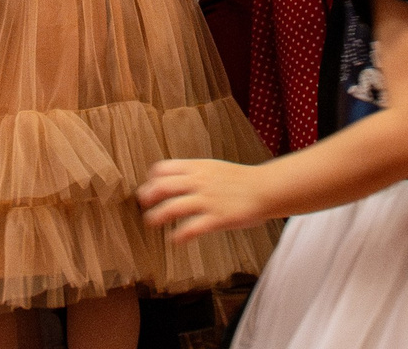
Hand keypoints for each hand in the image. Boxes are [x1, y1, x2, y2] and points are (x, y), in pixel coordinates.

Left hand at [139, 157, 272, 239]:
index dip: (151, 178)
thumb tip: (175, 180)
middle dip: (148, 196)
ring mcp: (207, 200)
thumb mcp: (214, 168)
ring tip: (150, 222)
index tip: (148, 187)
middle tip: (143, 205)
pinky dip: (179, 235)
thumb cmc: (241, 180)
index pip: (163, 168)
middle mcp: (199, 182)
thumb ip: (195, 173)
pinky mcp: (217, 218)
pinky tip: (175, 240)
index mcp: (198, 167)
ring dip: (157, 216)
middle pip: (163, 186)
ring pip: (172, 207)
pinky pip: (191, 228)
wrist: (265, 188)